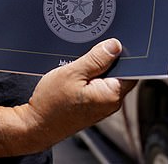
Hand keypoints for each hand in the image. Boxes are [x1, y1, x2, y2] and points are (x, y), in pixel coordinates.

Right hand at [21, 38, 136, 147]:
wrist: (35, 125)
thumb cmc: (51, 103)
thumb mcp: (72, 73)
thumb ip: (96, 59)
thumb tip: (114, 46)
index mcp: (111, 94)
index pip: (131, 69)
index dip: (124, 53)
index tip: (112, 41)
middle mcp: (111, 102)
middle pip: (119, 72)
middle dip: (107, 59)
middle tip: (91, 49)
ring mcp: (102, 106)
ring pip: (107, 78)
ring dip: (96, 68)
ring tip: (79, 62)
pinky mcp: (93, 106)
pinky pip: (98, 85)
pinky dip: (90, 76)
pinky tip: (76, 73)